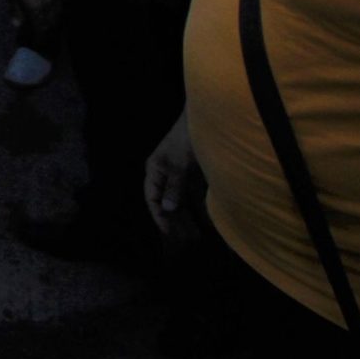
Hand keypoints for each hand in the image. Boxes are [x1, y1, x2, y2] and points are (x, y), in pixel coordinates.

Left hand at [7, 0, 60, 36]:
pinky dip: (59, 8)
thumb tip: (17, 25)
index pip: (41, 26)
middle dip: (48, 29)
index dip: (40, 34)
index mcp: (36, 7)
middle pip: (51, 21)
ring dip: (55, 20)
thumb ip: (16, 11)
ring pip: (58, 12)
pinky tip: (56, 12)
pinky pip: (61, 1)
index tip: (39, 40)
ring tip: (52, 25)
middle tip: (46, 34)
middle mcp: (48, 3)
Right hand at [144, 112, 204, 240]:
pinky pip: (195, 196)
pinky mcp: (196, 174)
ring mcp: (181, 174)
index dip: (159, 216)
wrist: (206, 119)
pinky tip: (207, 220)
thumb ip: (174, 186)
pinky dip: (200, 208)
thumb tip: (168, 208)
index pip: (152, 198)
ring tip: (197, 235)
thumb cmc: (186, 139)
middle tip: (187, 239)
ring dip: (189, 217)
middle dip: (176, 221)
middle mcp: (166, 174)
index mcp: (155, 170)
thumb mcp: (178, 163)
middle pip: (167, 202)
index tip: (170, 233)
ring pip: (182, 201)